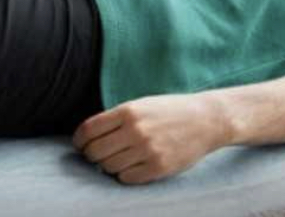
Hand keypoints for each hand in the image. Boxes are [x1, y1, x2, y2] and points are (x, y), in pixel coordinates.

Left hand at [73, 94, 232, 184]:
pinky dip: (123, 175)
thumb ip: (114, 119)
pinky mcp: (159, 167)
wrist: (206, 120)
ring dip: (106, 166)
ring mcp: (148, 150)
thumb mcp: (138, 105)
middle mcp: (135, 131)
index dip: (78, 140)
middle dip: (90, 155)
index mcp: (127, 111)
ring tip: (113, 160)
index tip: (79, 144)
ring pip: (109, 167)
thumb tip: (87, 137)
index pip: (88, 130)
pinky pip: (127, 178)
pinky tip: (128, 167)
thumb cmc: (167, 111)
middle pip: (95, 151)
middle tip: (93, 155)